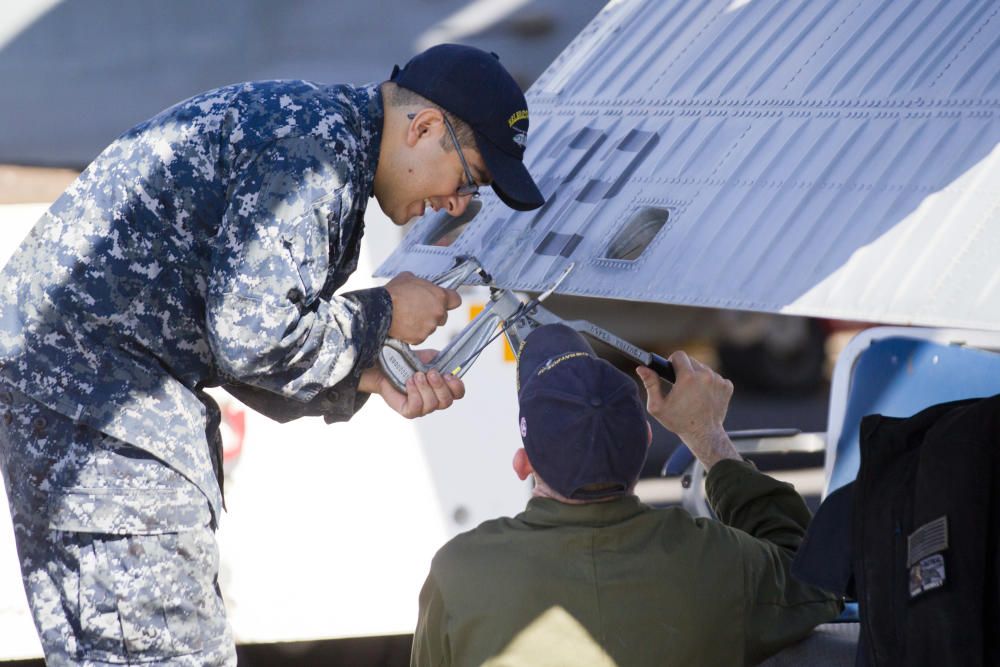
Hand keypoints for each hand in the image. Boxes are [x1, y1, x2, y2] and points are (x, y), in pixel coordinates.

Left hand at [359, 349, 465, 418]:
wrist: (386, 367)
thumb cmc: (409, 363)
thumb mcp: (430, 358)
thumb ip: (444, 360)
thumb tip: (454, 363)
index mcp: (443, 388)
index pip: (458, 394)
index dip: (456, 386)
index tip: (448, 374)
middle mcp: (435, 401)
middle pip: (447, 401)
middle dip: (439, 386)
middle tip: (430, 373)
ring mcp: (423, 408)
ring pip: (432, 404)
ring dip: (425, 387)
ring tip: (416, 376)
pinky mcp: (409, 412)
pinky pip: (417, 407)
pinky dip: (414, 392)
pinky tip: (409, 382)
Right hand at [385, 272, 460, 344]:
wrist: (380, 310)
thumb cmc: (393, 293)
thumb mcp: (409, 278)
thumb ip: (421, 283)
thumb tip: (420, 285)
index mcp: (439, 296)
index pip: (456, 300)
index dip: (450, 300)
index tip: (445, 301)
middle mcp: (438, 313)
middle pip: (443, 316)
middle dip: (434, 313)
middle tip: (419, 309)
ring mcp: (430, 327)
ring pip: (431, 326)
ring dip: (423, 323)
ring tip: (408, 316)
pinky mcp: (420, 338)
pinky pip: (420, 335)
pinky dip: (414, 332)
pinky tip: (405, 325)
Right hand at [636, 351, 739, 469]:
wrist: (704, 435)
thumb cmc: (679, 421)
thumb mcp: (658, 406)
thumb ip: (650, 384)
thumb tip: (642, 368)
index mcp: (687, 377)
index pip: (679, 355)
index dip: (672, 362)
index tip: (672, 371)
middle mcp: (705, 376)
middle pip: (691, 360)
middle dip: (685, 370)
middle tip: (681, 385)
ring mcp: (718, 381)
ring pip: (704, 369)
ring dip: (698, 377)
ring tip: (694, 393)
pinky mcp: (727, 386)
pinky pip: (715, 377)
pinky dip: (710, 384)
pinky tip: (705, 397)